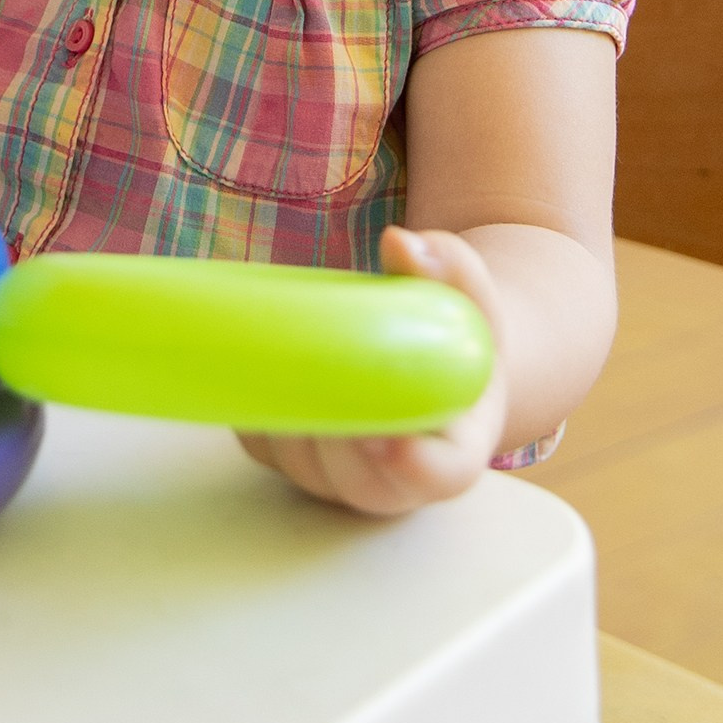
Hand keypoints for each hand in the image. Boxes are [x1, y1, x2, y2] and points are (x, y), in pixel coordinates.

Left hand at [240, 226, 510, 515]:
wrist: (422, 354)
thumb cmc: (452, 328)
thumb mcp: (466, 293)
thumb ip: (448, 265)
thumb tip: (398, 243)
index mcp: (457, 446)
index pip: (441, 473)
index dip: (413, 465)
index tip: (386, 439)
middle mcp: (396, 479)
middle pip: (359, 477)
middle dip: (333, 434)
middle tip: (314, 375)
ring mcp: (340, 477)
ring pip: (303, 465)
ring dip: (289, 418)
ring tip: (287, 354)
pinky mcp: (292, 462)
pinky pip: (263, 447)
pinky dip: (256, 410)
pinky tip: (258, 365)